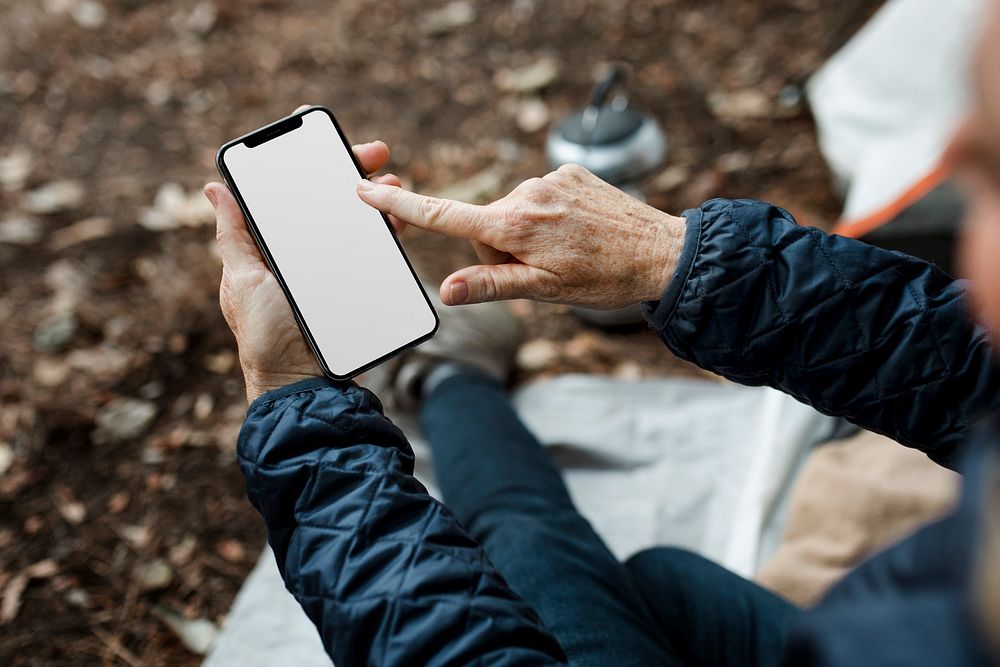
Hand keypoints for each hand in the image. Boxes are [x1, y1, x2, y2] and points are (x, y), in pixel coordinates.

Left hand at [206, 135, 400, 402]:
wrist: (304, 383)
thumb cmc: (265, 337)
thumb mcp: (243, 282)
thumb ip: (234, 237)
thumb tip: (215, 188)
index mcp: (274, 245)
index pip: (290, 193)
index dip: (308, 163)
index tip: (325, 140)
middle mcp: (305, 252)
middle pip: (330, 201)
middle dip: (352, 172)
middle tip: (374, 153)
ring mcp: (334, 269)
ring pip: (358, 222)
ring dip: (377, 199)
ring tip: (393, 185)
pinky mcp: (356, 286)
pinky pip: (375, 253)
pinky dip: (388, 233)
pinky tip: (398, 223)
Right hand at [356, 163, 686, 308]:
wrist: (661, 252)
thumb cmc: (603, 278)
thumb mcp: (543, 291)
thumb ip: (490, 285)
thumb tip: (445, 291)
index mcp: (515, 224)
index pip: (446, 216)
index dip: (404, 207)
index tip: (367, 190)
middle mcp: (527, 193)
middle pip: (485, 225)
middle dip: (500, 250)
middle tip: (541, 270)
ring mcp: (550, 178)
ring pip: (512, 214)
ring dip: (526, 236)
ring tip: (567, 253)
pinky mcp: (568, 172)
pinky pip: (539, 199)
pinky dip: (547, 218)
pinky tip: (577, 233)